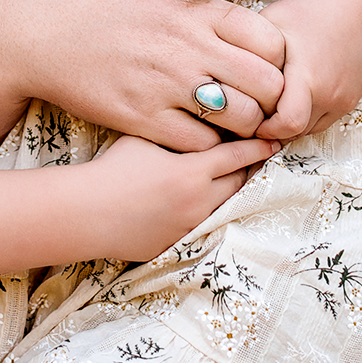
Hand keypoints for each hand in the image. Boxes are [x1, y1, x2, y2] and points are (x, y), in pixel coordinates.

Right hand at [0, 0, 288, 158]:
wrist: (29, 27)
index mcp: (192, 7)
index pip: (270, 39)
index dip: (277, 56)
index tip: (262, 60)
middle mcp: (185, 47)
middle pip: (266, 85)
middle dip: (271, 95)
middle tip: (257, 96)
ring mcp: (164, 86)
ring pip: (240, 120)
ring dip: (244, 122)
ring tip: (232, 116)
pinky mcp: (140, 118)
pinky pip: (198, 143)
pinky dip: (207, 141)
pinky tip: (196, 129)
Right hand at [84, 134, 274, 261]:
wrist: (88, 212)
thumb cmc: (112, 168)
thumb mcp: (145, 138)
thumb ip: (175, 129)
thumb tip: (198, 118)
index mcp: (193, 171)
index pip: (238, 155)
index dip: (258, 146)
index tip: (273, 139)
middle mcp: (200, 200)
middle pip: (239, 182)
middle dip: (246, 167)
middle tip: (253, 154)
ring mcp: (192, 226)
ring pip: (226, 205)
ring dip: (229, 190)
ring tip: (229, 176)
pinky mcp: (180, 243)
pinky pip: (205, 224)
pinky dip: (207, 210)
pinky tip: (199, 200)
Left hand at [253, 0, 361, 139]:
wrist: (360, 8)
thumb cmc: (310, 11)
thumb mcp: (272, 21)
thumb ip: (247, 48)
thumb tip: (220, 70)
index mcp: (308, 76)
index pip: (285, 124)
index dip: (263, 127)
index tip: (246, 115)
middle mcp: (329, 94)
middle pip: (295, 132)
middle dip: (272, 129)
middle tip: (253, 114)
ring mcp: (343, 101)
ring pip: (309, 130)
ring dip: (289, 124)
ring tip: (271, 105)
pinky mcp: (350, 101)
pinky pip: (323, 122)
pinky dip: (306, 117)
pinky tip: (291, 98)